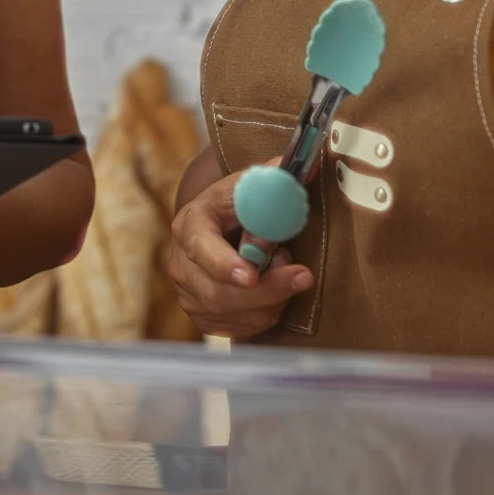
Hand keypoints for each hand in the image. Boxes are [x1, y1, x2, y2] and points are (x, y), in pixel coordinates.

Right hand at [166, 167, 313, 338]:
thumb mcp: (252, 186)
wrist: (223, 227)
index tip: (252, 275)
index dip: (225, 264)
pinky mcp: (203, 317)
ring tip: (287, 275)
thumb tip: (312, 166)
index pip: (200, 248)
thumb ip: (277, 179)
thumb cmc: (240, 205)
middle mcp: (182, 263)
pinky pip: (238, 328)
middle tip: (302, 276)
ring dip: (270, 300)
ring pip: (231, 314)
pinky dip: (264, 316)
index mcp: (190, 224)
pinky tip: (275, 295)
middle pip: (217, 292)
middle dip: (266, 289)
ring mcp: (189, 294)